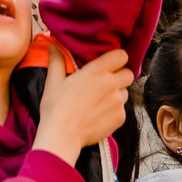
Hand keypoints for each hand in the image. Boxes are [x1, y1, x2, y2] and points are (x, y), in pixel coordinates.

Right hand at [34, 45, 135, 163]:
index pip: (121, 55)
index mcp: (96, 71)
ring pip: (125, 92)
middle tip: (104, 83)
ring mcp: (118, 102)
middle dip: (119, 76)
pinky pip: (122, 110)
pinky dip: (114, 111)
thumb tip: (53, 45)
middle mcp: (111, 84)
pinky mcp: (120, 118)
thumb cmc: (56, 108)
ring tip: (98, 101)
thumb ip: (57, 61)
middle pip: (128, 73)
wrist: (62, 136)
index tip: (108, 63)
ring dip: (116, 94)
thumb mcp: (53, 82)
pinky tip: (99, 115)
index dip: (116, 58)